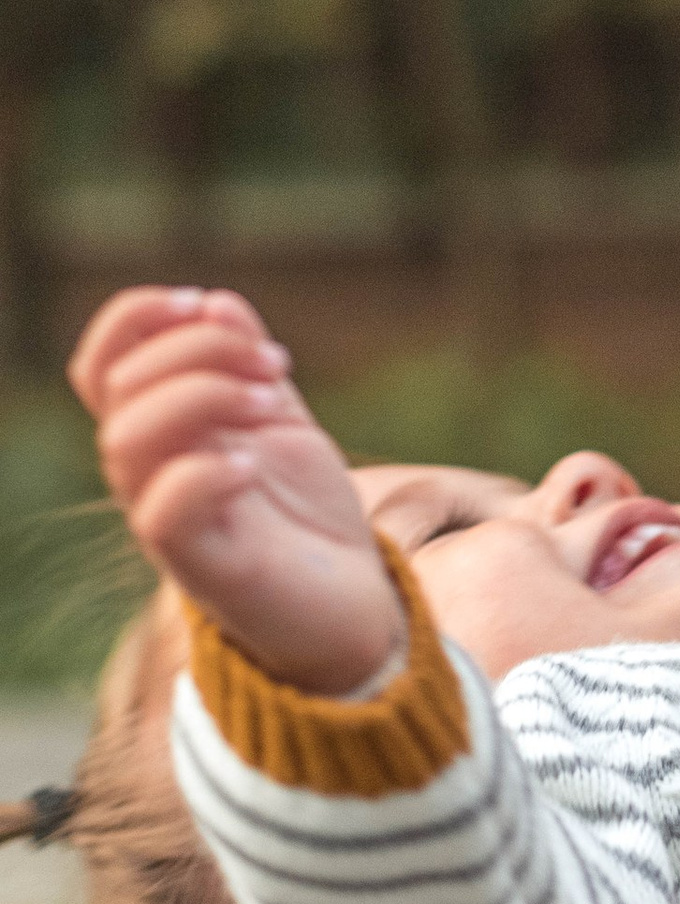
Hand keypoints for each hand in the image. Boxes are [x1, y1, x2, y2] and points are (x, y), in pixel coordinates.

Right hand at [69, 283, 400, 693]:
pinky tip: (252, 466)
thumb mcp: (282, 422)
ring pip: (127, 442)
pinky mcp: (201, 565)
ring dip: (201, 398)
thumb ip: (247, 367)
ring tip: (271, 403)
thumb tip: (217, 302)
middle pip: (120, 389)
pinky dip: (202, 474)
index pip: (102, 364)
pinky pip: (160, 514)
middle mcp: (148, 474)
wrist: (353, 602)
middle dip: (199, 351)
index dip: (134, 318)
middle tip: (275, 365)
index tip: (202, 302)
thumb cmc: (306, 515)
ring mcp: (167, 519)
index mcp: (160, 433)